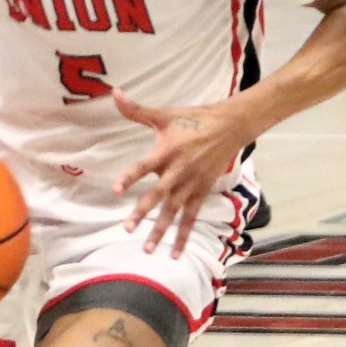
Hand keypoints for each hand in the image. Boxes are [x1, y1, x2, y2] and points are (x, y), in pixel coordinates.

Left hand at [111, 87, 250, 254]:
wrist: (232, 126)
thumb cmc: (194, 119)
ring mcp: (192, 184)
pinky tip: (174, 253)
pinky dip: (183, 235)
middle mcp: (179, 171)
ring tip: (148, 250)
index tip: (117, 190)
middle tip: (127, 228)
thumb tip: (113, 93)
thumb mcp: (165, 114)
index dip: (130, 177)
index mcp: (167, 151)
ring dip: (161, 231)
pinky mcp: (202, 191)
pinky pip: (191, 217)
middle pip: (159, 195)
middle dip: (143, 212)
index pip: (144, 166)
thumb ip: (137, 110)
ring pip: (174, 211)